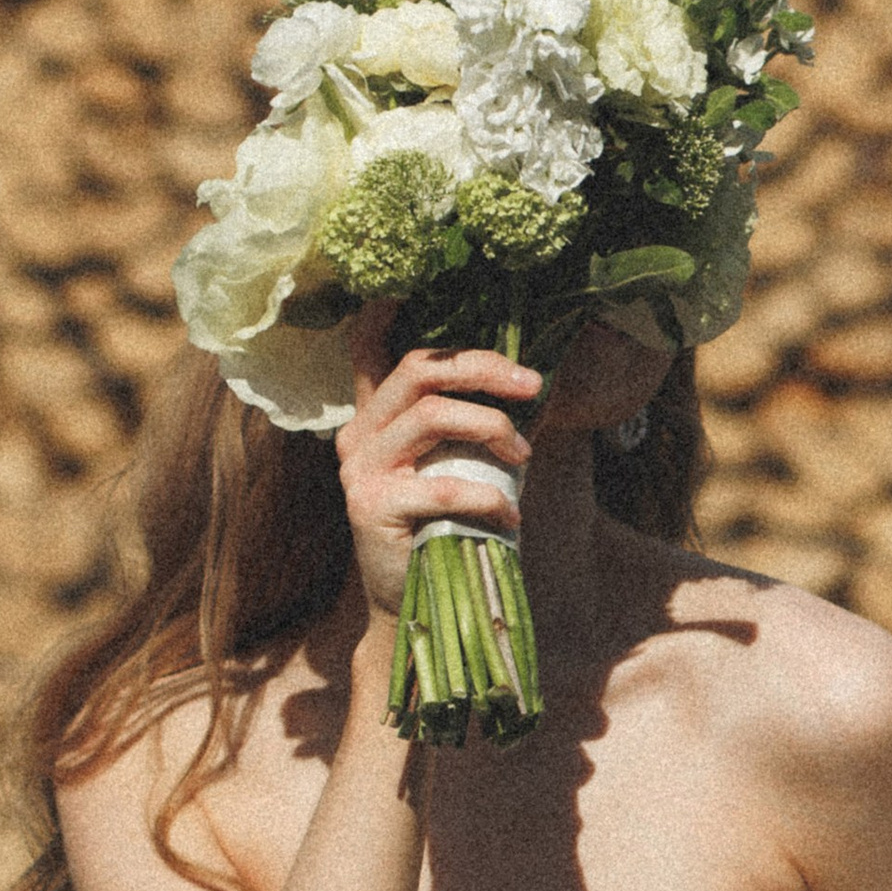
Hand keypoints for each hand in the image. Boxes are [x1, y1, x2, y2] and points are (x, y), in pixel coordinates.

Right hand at [335, 309, 540, 620]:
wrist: (417, 605)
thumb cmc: (447, 529)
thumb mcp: (459, 467)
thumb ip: (472, 426)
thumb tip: (532, 383)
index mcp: (376, 418)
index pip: (369, 352)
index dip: (381, 314)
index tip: (401, 284)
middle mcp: (359, 434)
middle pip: (418, 369)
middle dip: (483, 369)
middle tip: (532, 386)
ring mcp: (360, 469)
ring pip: (431, 414)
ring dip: (491, 427)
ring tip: (523, 456)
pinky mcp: (370, 506)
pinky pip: (438, 484)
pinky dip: (486, 495)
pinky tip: (508, 517)